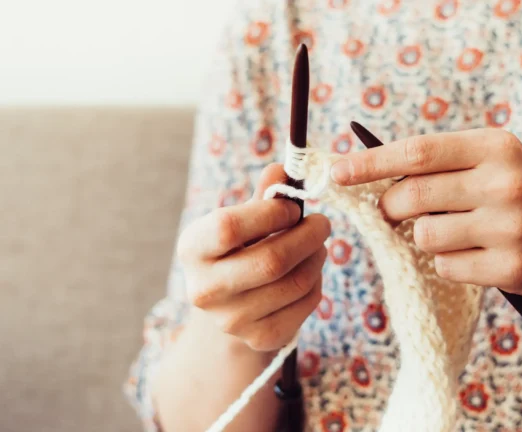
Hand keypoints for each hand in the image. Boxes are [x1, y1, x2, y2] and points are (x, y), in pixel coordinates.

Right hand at [177, 163, 329, 351]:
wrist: (230, 306)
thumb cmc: (239, 250)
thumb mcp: (244, 219)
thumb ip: (264, 196)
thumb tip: (285, 168)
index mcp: (193, 248)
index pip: (229, 227)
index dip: (271, 213)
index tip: (292, 208)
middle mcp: (204, 289)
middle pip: (271, 261)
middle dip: (308, 236)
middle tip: (322, 223)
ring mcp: (231, 320)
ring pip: (295, 283)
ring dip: (317, 257)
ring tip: (317, 245)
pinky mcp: (259, 338)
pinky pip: (305, 303)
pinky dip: (317, 282)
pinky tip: (309, 272)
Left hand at [333, 128, 521, 296]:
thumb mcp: (496, 161)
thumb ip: (443, 163)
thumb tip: (372, 174)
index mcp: (495, 147)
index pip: (417, 152)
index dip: (371, 162)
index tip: (336, 171)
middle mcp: (504, 183)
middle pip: (412, 196)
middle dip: (390, 207)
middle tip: (394, 211)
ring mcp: (509, 227)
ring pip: (424, 235)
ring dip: (423, 237)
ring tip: (452, 231)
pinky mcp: (510, 267)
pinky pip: (446, 266)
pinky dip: (447, 262)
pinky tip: (472, 254)